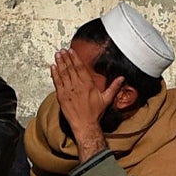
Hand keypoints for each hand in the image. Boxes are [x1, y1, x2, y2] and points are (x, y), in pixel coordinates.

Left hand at [49, 46, 121, 160]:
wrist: (85, 125)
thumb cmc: (95, 113)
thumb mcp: (106, 99)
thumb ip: (114, 87)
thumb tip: (122, 78)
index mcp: (88, 84)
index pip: (80, 67)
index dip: (75, 58)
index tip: (71, 51)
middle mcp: (78, 86)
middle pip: (70, 68)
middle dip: (66, 58)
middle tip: (62, 50)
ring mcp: (68, 91)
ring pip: (63, 73)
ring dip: (60, 63)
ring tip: (57, 55)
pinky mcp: (62, 97)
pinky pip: (57, 83)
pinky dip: (54, 74)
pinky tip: (53, 67)